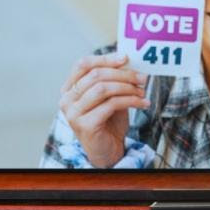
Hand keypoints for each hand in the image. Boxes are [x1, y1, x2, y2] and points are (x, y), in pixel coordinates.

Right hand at [59, 52, 149, 167]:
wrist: (107, 151)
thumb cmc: (108, 122)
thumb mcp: (110, 96)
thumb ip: (113, 80)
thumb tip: (129, 61)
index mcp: (69, 89)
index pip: (83, 64)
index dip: (105, 59)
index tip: (126, 58)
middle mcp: (67, 100)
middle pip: (95, 75)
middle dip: (123, 74)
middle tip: (142, 77)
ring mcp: (73, 113)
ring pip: (103, 88)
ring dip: (128, 87)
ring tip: (142, 91)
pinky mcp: (85, 125)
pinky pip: (111, 104)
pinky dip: (130, 101)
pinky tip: (142, 103)